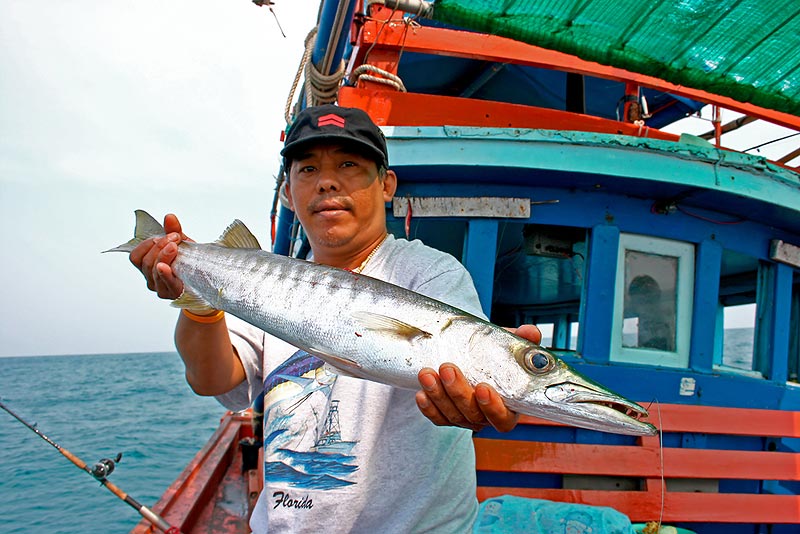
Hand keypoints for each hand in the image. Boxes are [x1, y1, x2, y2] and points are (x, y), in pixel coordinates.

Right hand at [129, 213, 188, 299]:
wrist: (206, 279)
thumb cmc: (189, 262)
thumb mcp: (181, 244)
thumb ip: (173, 231)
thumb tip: (169, 217)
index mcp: (148, 266)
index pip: (136, 256)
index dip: (147, 244)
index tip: (165, 235)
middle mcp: (151, 278)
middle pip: (146, 262)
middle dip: (159, 246)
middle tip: (175, 238)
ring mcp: (160, 287)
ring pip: (154, 270)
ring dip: (163, 255)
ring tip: (174, 246)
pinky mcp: (172, 293)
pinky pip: (166, 282)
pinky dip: (164, 274)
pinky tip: (164, 266)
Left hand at [416, 324, 541, 432]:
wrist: (473, 355)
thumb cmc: (495, 355)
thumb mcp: (508, 345)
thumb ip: (522, 340)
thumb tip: (531, 332)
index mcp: (509, 406)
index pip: (502, 418)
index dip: (493, 407)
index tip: (483, 387)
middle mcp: (486, 417)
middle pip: (472, 415)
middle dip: (458, 393)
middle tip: (448, 368)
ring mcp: (465, 418)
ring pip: (451, 415)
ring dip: (438, 395)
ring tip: (427, 373)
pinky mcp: (446, 416)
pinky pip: (437, 417)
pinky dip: (428, 408)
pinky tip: (421, 393)